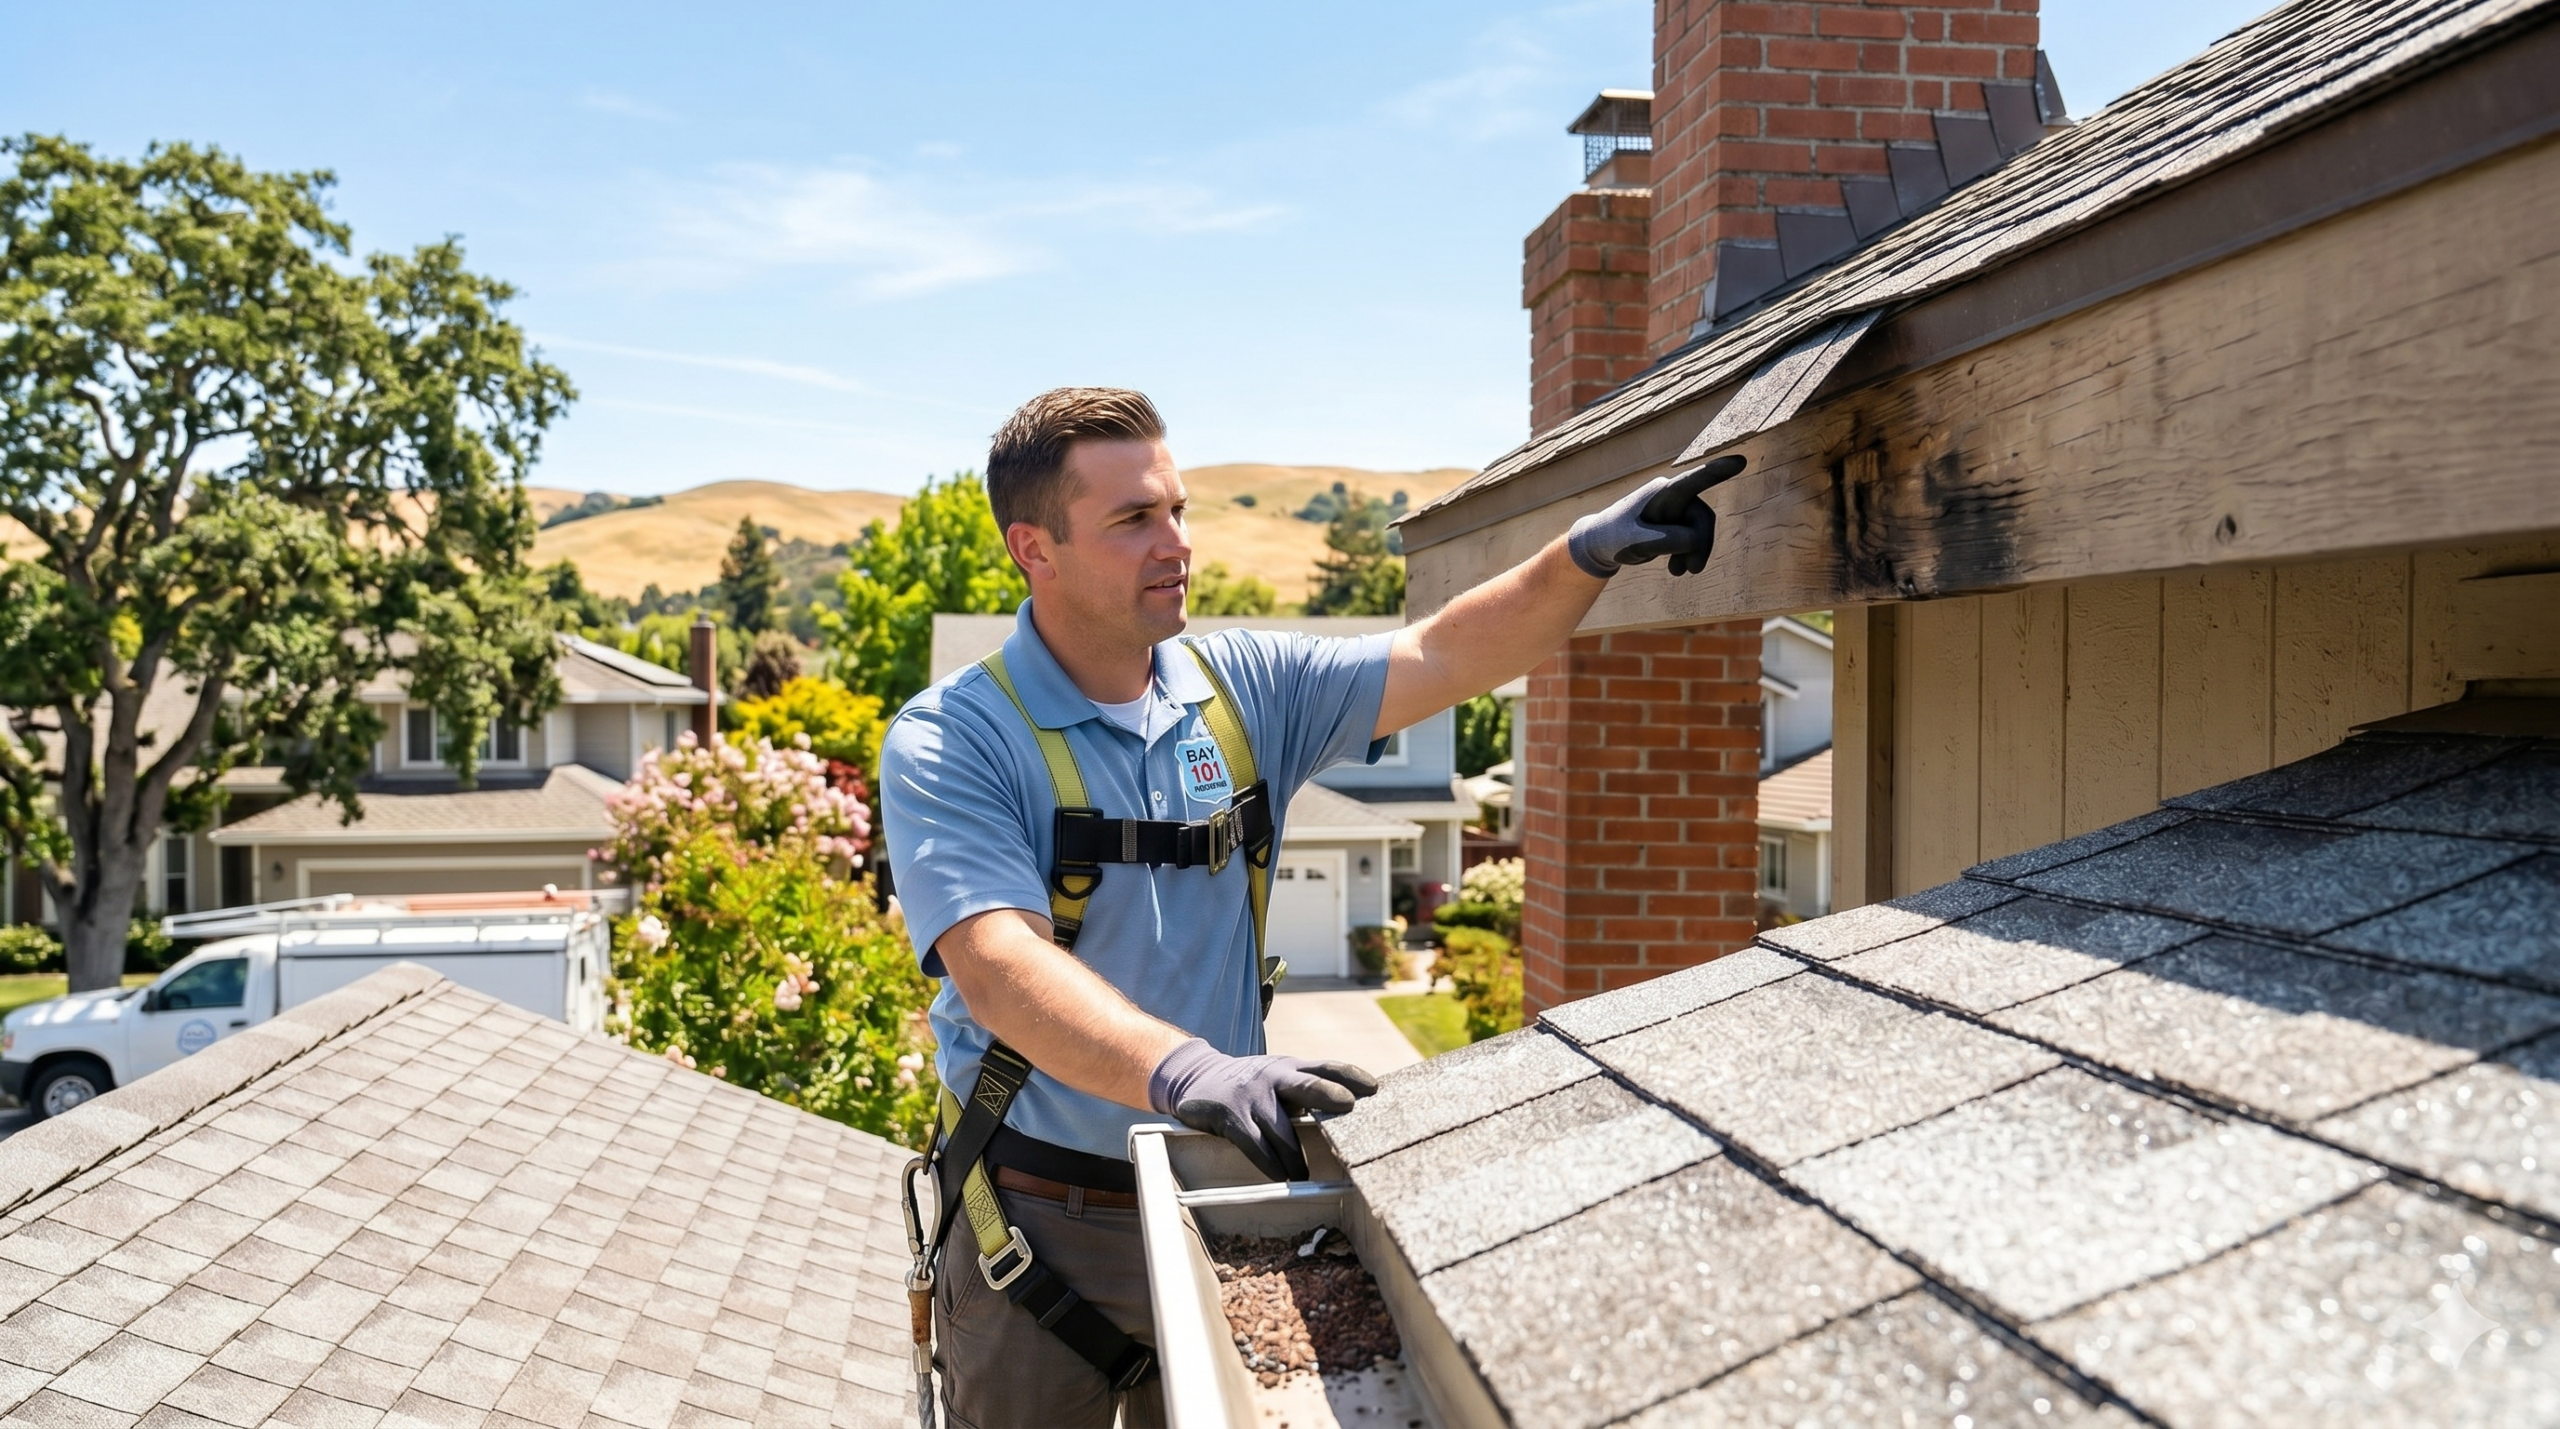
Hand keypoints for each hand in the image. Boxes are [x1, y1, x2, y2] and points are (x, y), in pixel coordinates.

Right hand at [1148, 1038, 1378, 1180]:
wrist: (1196, 1076)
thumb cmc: (1249, 1084)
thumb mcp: (1277, 1077)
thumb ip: (1305, 1088)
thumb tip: (1349, 1112)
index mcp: (1290, 1067)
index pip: (1326, 1066)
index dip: (1351, 1074)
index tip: (1374, 1087)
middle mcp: (1273, 1076)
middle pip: (1306, 1085)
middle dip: (1329, 1095)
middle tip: (1349, 1107)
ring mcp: (1251, 1095)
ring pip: (1281, 1130)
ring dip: (1295, 1156)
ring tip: (1303, 1175)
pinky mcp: (1230, 1115)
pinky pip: (1254, 1145)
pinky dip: (1269, 1163)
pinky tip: (1279, 1175)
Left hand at [1565, 453, 1744, 578]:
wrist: (1600, 545)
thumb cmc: (1615, 538)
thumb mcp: (1637, 543)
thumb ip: (1667, 540)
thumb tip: (1695, 539)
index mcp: (1661, 493)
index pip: (1692, 482)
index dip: (1717, 472)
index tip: (1739, 461)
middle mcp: (1671, 496)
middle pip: (1702, 518)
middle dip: (1700, 545)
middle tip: (1692, 571)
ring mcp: (1674, 509)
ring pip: (1699, 531)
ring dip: (1693, 553)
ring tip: (1677, 573)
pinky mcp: (1674, 522)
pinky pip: (1692, 538)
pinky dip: (1687, 555)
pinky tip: (1675, 570)